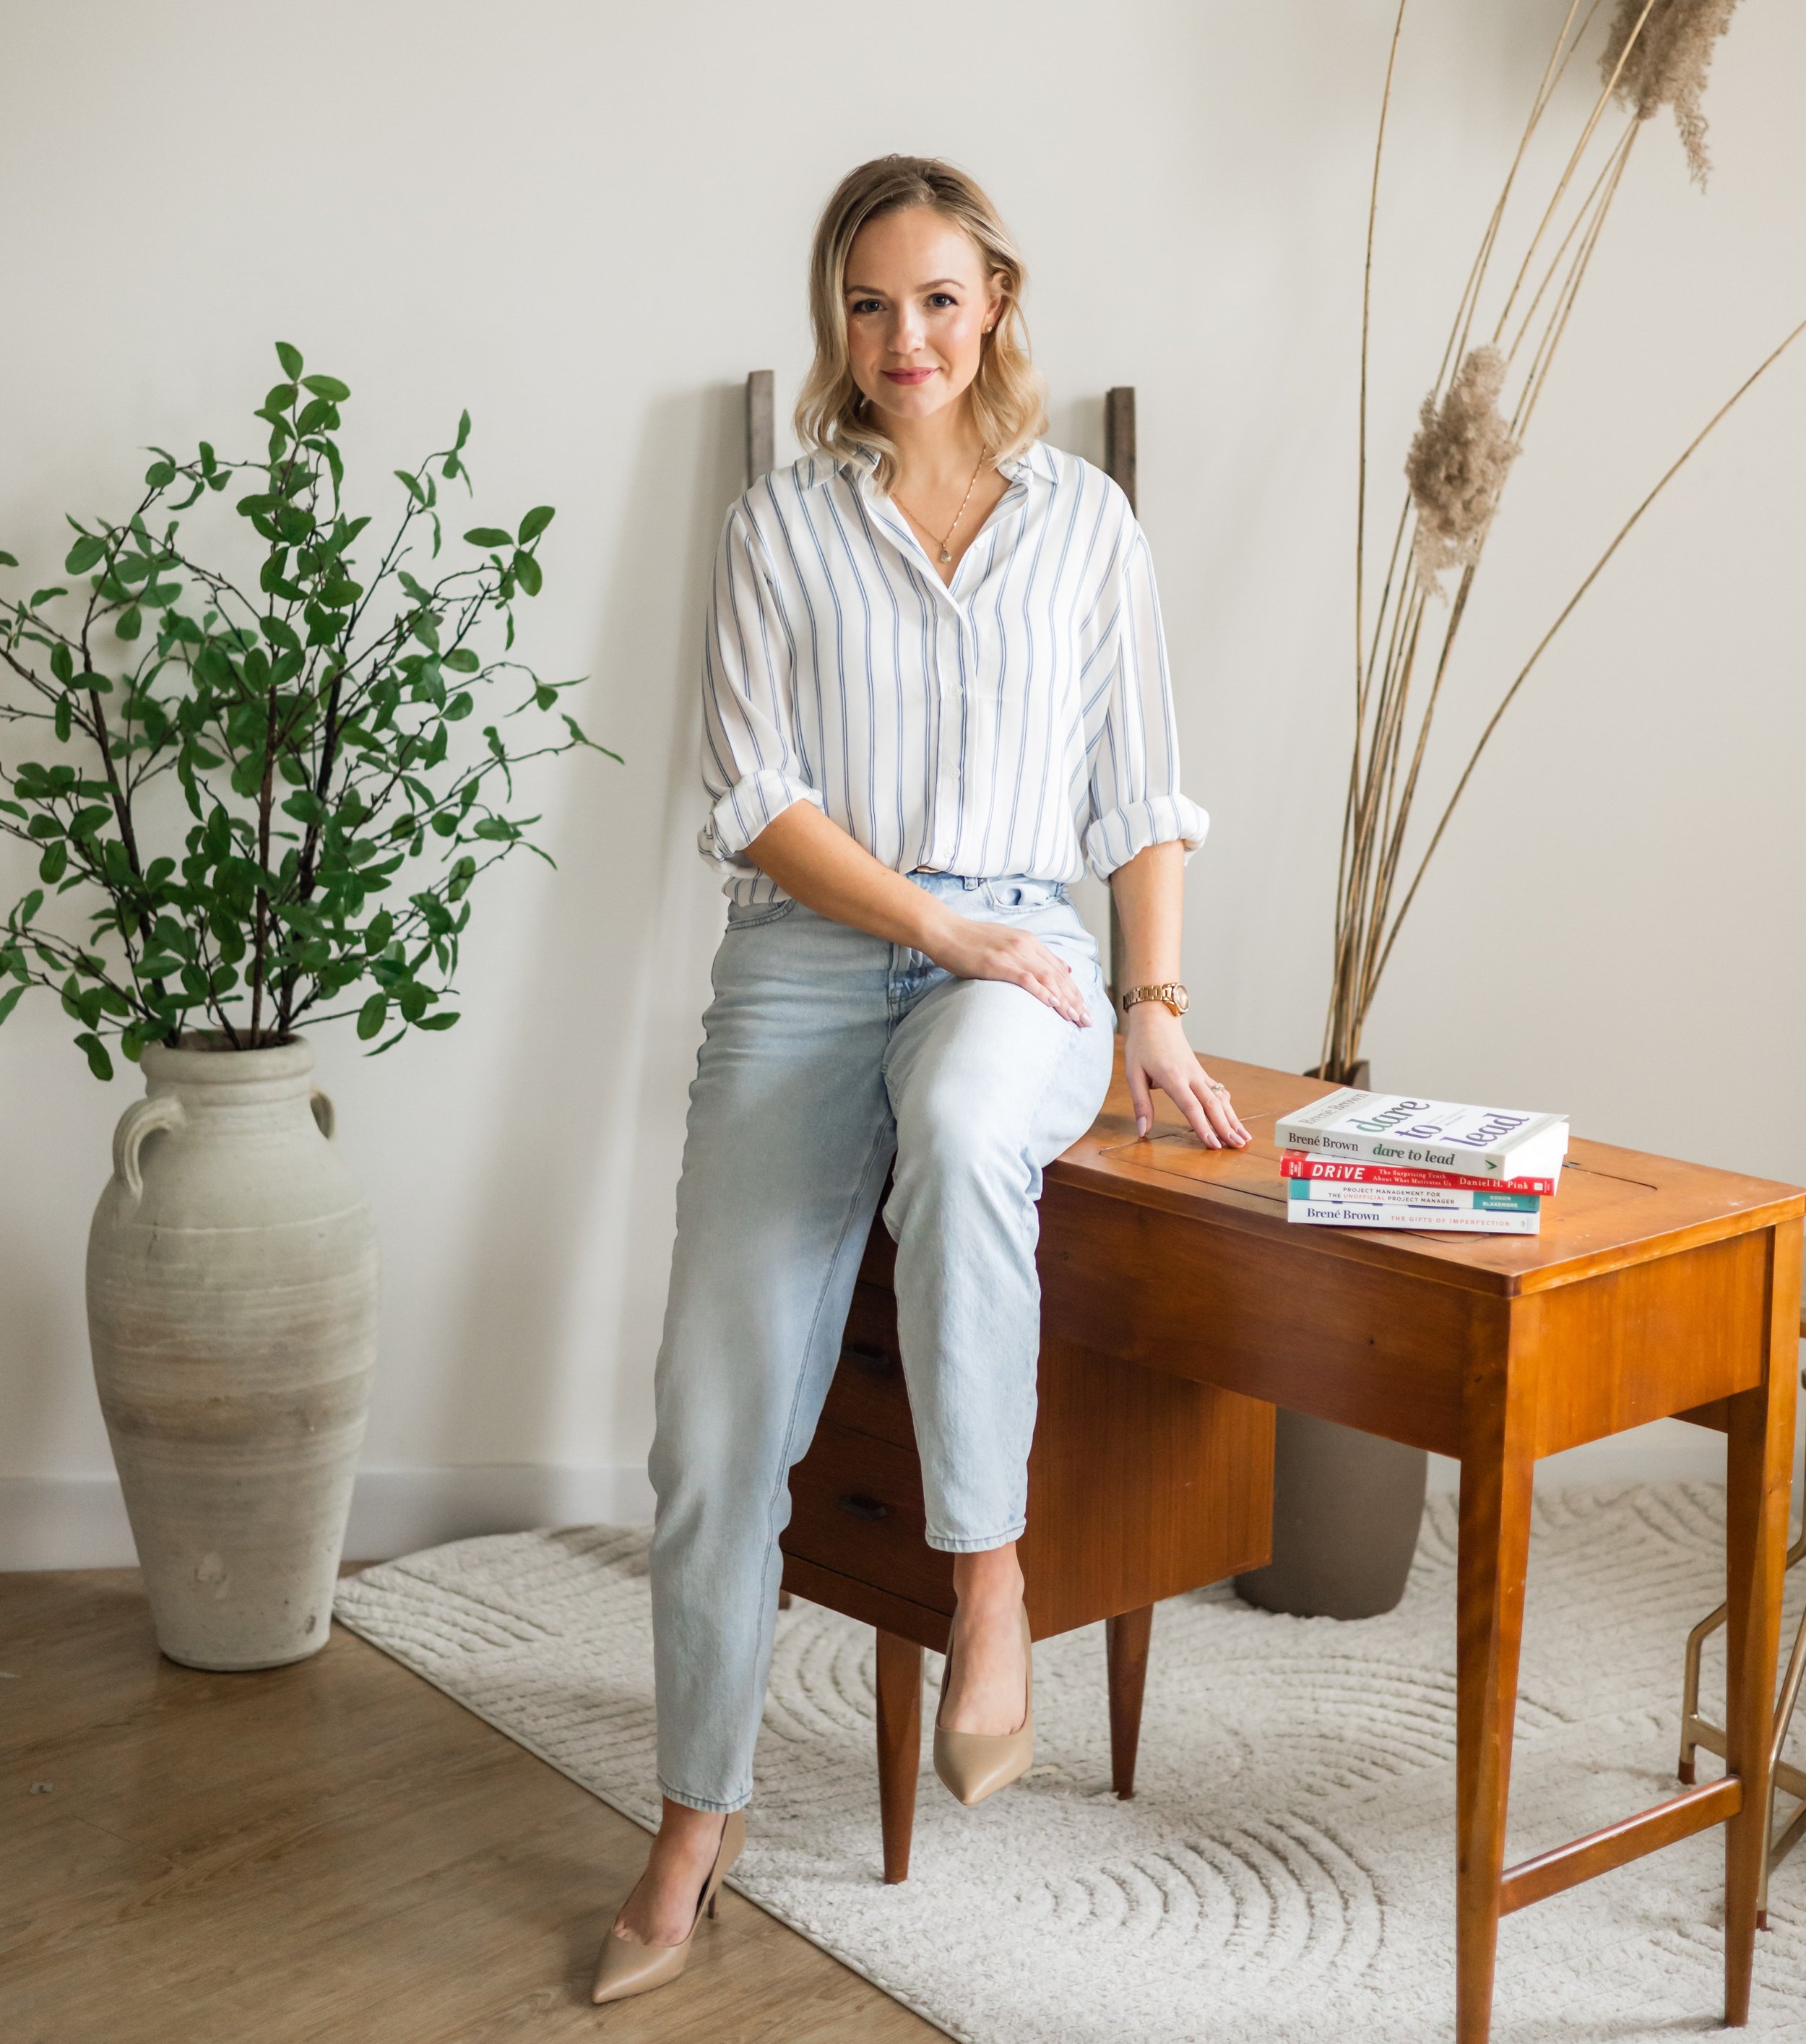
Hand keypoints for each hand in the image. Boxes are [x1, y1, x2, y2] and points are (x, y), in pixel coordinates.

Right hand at [919, 905, 1092, 1027]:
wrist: (945, 930)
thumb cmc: (970, 940)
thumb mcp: (1007, 941)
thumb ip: (1034, 954)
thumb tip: (1062, 967)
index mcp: (1029, 941)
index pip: (1059, 970)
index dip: (1074, 991)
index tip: (1084, 1009)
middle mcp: (1026, 946)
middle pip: (1058, 976)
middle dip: (1076, 1000)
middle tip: (1087, 1021)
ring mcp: (1013, 954)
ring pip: (1047, 979)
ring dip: (1064, 1001)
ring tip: (1076, 1019)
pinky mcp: (998, 964)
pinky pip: (1026, 980)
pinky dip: (1042, 993)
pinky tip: (1054, 1006)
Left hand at [1123, 1003, 1249, 1147]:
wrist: (1156, 1017)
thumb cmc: (1142, 1044)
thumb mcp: (1132, 1073)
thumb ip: (1140, 1104)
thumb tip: (1143, 1131)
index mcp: (1173, 1077)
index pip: (1191, 1107)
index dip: (1203, 1128)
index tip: (1213, 1145)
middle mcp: (1191, 1076)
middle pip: (1213, 1105)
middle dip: (1226, 1128)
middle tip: (1238, 1147)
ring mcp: (1199, 1073)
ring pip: (1220, 1099)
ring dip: (1233, 1119)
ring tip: (1244, 1138)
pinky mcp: (1201, 1072)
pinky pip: (1218, 1091)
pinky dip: (1228, 1106)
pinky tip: (1234, 1119)